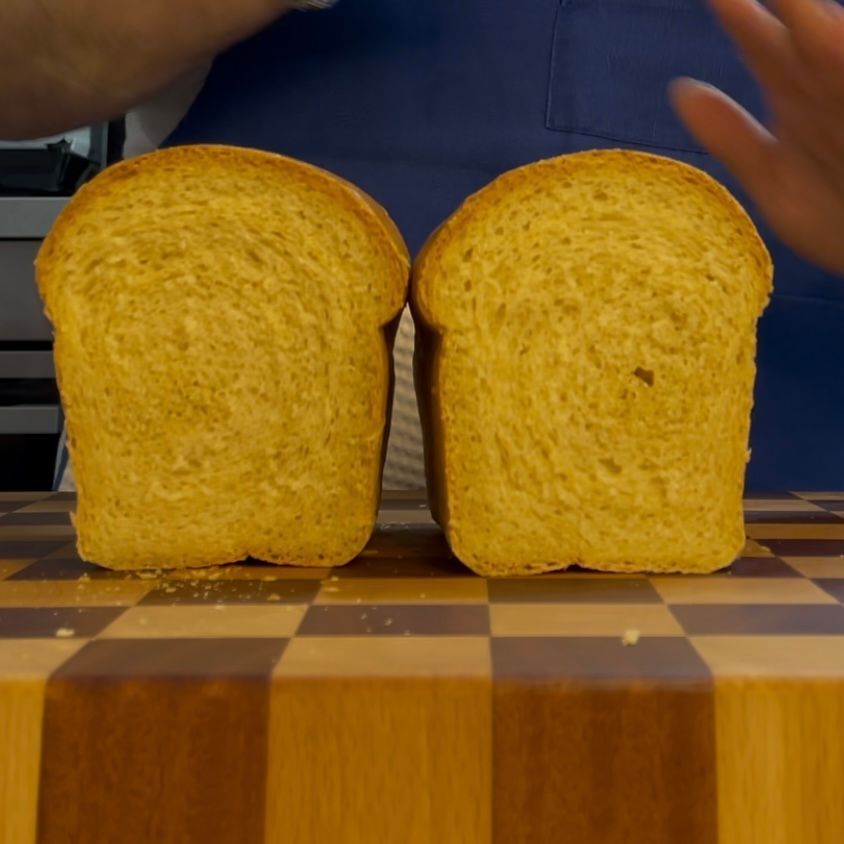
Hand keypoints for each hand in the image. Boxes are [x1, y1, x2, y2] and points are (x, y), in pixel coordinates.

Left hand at [671, 0, 843, 274]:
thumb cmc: (834, 219)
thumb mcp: (775, 181)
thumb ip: (732, 137)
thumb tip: (681, 89)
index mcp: (796, 97)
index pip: (761, 42)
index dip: (736, 13)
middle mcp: (827, 84)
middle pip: (800, 24)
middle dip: (782, 1)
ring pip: (832, 37)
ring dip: (809, 15)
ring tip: (794, 6)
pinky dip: (839, 49)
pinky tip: (823, 30)